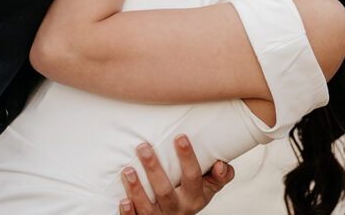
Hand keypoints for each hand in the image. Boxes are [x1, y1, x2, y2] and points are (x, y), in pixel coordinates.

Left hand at [119, 136, 234, 214]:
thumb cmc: (192, 196)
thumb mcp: (210, 188)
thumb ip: (221, 176)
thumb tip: (220, 164)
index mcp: (195, 197)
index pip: (193, 176)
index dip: (187, 157)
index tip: (180, 137)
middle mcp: (178, 209)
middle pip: (165, 191)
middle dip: (154, 169)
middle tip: (143, 147)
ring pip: (148, 207)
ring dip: (137, 189)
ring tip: (128, 170)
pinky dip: (129, 212)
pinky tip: (124, 200)